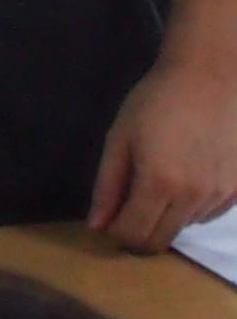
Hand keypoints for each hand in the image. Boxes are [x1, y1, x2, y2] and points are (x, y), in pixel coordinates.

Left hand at [90, 53, 236, 251]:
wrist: (212, 77)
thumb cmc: (158, 101)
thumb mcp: (120, 138)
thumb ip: (107, 186)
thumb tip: (97, 226)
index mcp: (160, 184)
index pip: (134, 236)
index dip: (115, 233)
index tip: (109, 218)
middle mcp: (194, 198)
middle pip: (160, 241)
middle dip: (137, 233)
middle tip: (128, 208)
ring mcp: (221, 196)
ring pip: (183, 227)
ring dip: (165, 217)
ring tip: (159, 179)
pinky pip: (208, 215)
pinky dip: (190, 208)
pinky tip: (186, 176)